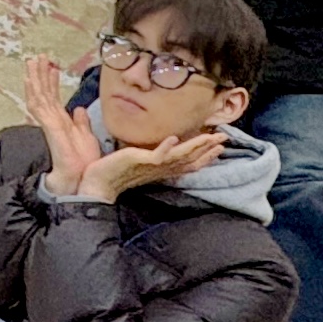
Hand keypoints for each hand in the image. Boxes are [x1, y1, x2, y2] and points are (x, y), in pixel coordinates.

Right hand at [23, 56, 103, 194]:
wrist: (79, 180)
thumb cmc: (83, 162)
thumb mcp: (86, 136)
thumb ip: (80, 122)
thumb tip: (77, 109)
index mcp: (61, 122)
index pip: (53, 98)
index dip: (51, 82)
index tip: (52, 68)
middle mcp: (53, 121)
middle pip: (43, 93)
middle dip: (40, 74)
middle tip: (37, 57)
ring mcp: (49, 123)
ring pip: (39, 96)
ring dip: (35, 78)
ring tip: (32, 61)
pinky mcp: (49, 127)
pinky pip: (39, 106)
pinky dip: (34, 92)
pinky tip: (31, 80)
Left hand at [79, 130, 225, 202]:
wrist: (97, 184)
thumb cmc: (115, 172)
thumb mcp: (137, 161)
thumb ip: (151, 155)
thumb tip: (162, 145)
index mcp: (161, 169)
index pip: (188, 163)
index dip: (205, 156)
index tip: (220, 147)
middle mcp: (160, 168)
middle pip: (190, 159)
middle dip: (208, 149)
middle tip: (225, 138)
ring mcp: (151, 165)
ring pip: (179, 156)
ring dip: (195, 146)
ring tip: (210, 137)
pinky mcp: (140, 161)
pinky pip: (156, 155)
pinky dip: (166, 148)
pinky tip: (174, 139)